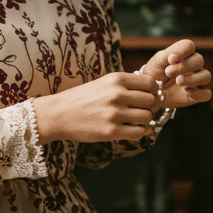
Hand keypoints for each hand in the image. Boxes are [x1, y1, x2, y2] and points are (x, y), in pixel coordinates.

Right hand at [32, 71, 159, 143]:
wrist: (58, 114)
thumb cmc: (82, 98)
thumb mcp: (103, 83)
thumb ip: (126, 85)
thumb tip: (154, 91)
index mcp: (116, 79)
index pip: (150, 83)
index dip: (153, 91)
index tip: (147, 97)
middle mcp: (117, 94)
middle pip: (151, 100)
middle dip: (149, 106)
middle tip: (139, 110)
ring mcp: (114, 113)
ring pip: (147, 117)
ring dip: (144, 120)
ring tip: (133, 121)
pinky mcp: (111, 131)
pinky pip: (139, 132)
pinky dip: (138, 132)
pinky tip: (129, 129)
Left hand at [138, 38, 211, 110]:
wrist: (150, 94)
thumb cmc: (154, 74)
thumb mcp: (157, 62)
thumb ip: (166, 55)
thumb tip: (174, 57)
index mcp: (183, 55)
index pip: (189, 46)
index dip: (182, 51)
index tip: (170, 60)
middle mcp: (193, 66)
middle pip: (199, 60)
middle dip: (184, 66)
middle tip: (168, 72)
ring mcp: (197, 81)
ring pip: (206, 76)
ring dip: (193, 78)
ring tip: (178, 82)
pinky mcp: (197, 95)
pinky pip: (207, 94)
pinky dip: (199, 94)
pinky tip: (187, 93)